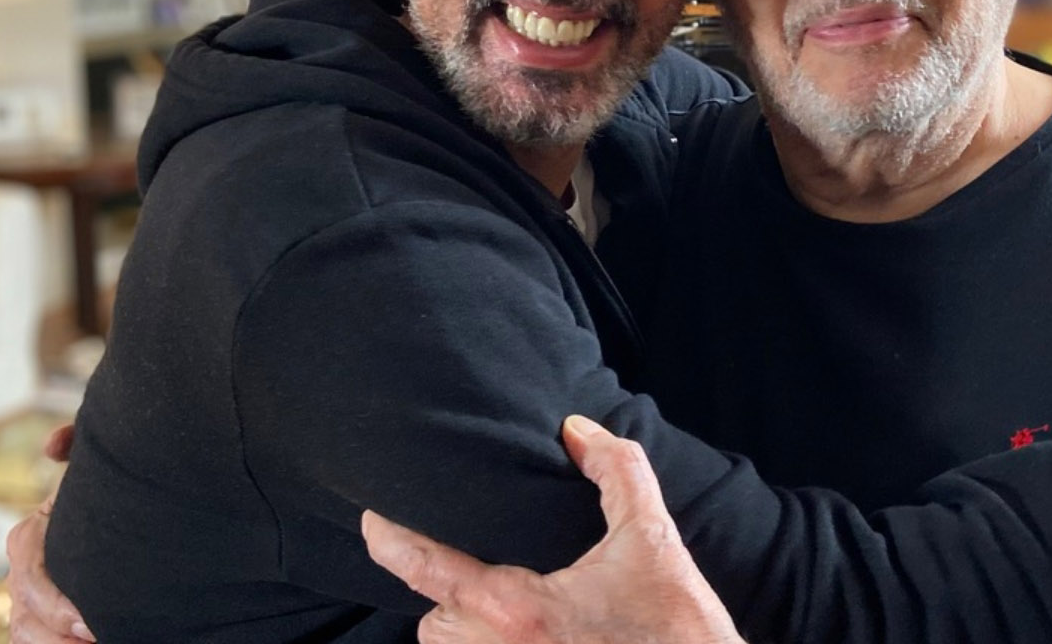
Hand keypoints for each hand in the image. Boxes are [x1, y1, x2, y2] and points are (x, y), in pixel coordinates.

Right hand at [6, 424, 94, 642]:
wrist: (109, 523)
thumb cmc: (101, 497)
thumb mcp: (91, 471)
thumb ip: (75, 447)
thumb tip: (51, 445)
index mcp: (27, 540)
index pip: (30, 578)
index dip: (55, 605)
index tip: (89, 622)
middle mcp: (20, 577)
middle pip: (25, 620)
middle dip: (57, 638)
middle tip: (96, 639)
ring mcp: (27, 605)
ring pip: (25, 636)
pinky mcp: (40, 625)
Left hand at [363, 415, 741, 643]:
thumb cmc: (676, 630)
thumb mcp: (651, 540)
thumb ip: (615, 471)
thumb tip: (577, 429)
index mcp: (515, 608)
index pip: (424, 568)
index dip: (388, 538)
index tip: (374, 518)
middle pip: (434, 623)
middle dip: (449, 597)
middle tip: (476, 570)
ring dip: (466, 631)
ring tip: (502, 609)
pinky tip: (524, 634)